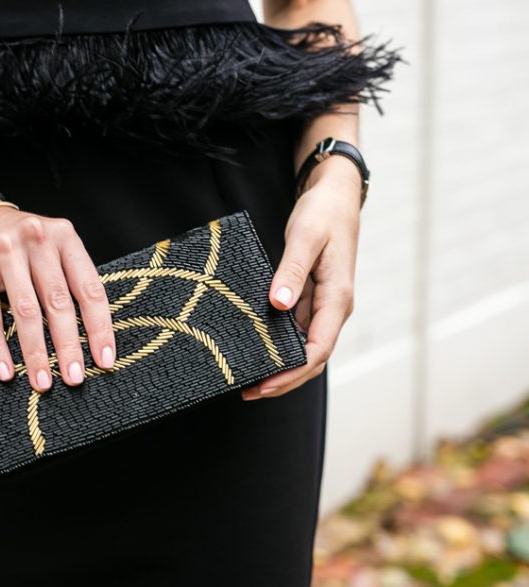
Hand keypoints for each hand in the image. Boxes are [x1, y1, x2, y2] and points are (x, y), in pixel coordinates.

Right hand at [0, 202, 115, 392]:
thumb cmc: (22, 243)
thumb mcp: (52, 249)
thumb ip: (70, 281)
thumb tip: (92, 339)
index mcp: (65, 237)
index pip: (89, 289)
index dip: (100, 328)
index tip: (104, 360)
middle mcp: (37, 239)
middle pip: (59, 303)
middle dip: (68, 346)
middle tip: (75, 378)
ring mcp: (5, 250)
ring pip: (25, 311)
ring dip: (35, 353)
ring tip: (43, 382)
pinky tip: (5, 370)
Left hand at [241, 159, 360, 399]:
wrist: (335, 195)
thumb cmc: (323, 213)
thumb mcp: (305, 236)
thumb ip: (292, 271)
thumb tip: (279, 305)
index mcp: (338, 298)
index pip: (318, 350)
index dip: (292, 373)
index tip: (264, 385)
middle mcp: (334, 308)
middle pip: (312, 359)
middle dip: (284, 380)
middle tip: (249, 391)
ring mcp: (324, 306)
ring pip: (305, 348)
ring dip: (282, 367)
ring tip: (249, 379)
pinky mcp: (313, 300)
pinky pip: (298, 332)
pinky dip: (281, 347)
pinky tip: (258, 350)